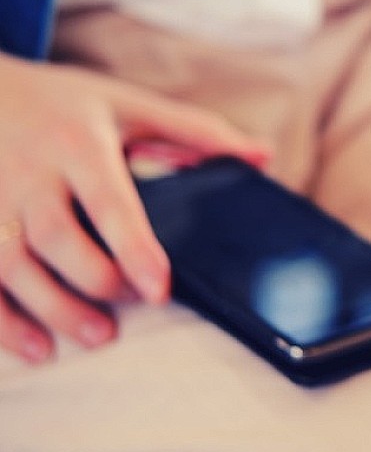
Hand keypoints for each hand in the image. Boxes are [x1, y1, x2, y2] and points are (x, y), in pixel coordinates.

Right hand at [0, 54, 267, 363]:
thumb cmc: (68, 103)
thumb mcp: (130, 105)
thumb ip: (196, 133)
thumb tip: (263, 156)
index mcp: (79, 143)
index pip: (108, 200)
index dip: (134, 247)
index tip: (160, 288)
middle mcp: (30, 172)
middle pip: (57, 238)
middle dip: (96, 280)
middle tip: (133, 305)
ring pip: (11, 262)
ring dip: (52, 307)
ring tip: (95, 336)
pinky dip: (3, 320)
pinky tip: (37, 348)